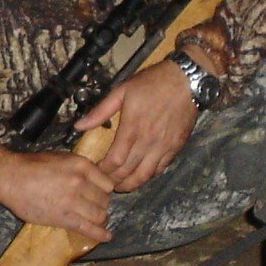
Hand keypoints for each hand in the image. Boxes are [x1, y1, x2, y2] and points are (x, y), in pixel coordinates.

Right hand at [0, 144, 114, 241]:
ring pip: (100, 215)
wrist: (10, 178)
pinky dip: (101, 234)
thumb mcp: (61, 158)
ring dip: (99, 218)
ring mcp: (73, 202)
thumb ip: (80, 169)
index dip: (104, 190)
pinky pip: (89, 229)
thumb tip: (95, 180)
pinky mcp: (64, 218)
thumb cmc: (32, 166)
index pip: (108, 183)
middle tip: (93, 206)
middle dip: (101, 204)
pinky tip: (107, 236)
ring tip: (95, 219)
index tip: (100, 193)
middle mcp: (80, 183)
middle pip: (104, 200)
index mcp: (81, 166)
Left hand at [74, 62, 197, 192]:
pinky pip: (161, 168)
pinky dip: (148, 175)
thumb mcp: (122, 90)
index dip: (104, 170)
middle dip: (114, 181)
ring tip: (121, 185)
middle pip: (128, 171)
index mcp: (132, 127)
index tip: (96, 170)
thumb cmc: (153, 83)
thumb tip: (79, 126)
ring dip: (131, 184)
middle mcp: (148, 141)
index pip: (115, 160)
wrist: (186, 80)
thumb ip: (100, 111)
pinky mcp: (176, 147)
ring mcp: (164, 146)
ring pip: (145, 175)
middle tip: (105, 183)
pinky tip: (140, 175)